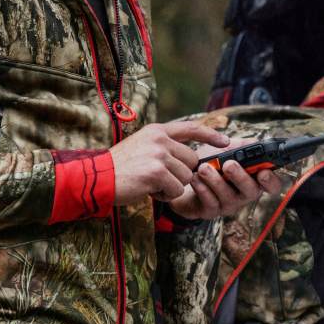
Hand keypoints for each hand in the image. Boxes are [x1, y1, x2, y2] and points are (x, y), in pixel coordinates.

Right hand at [110, 119, 230, 205]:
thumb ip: (164, 147)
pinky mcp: (156, 172)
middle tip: (158, 179)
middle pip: (192, 161)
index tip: (226, 141)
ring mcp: (158, 154)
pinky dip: (165, 196)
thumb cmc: (119, 169)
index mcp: (156, 131)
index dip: (210, 134)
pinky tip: (148, 191)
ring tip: (150, 184)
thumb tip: (191, 159)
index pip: (190, 128)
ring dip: (171, 187)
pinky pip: (176, 190)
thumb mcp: (141, 147)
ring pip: (186, 178)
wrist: (97, 179)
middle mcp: (159, 139)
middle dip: (181, 174)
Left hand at [167, 142, 283, 219]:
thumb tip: (255, 143)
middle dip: (241, 177)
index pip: (272, 185)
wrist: (181, 177)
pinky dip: (202, 189)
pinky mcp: (211, 211)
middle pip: (252, 191)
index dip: (271, 181)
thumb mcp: (225, 150)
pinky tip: (195, 178)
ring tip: (204, 168)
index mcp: (252, 178)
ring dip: (216, 180)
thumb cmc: (208, 163)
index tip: (263, 172)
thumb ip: (241, 145)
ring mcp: (228, 205)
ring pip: (229, 197)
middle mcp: (243, 194)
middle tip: (228, 164)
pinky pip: (210, 203)